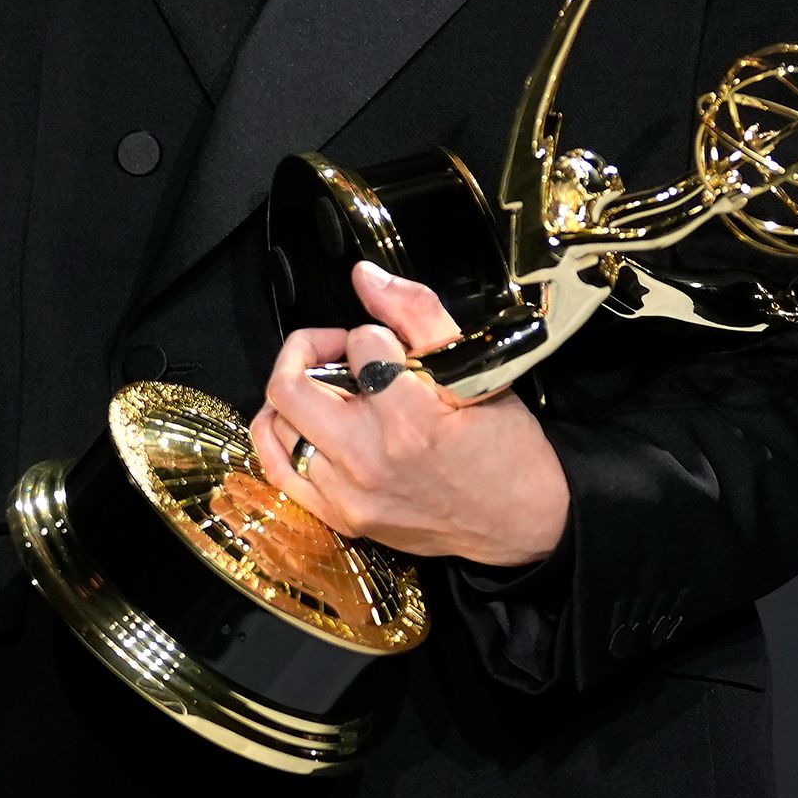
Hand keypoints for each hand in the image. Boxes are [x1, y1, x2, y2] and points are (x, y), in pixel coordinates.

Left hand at [249, 260, 569, 567]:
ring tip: (329, 390)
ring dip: (297, 394)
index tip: (396, 349)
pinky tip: (302, 422)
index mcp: (409, 418)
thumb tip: (364, 275)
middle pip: (290, 386)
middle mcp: (368, 459)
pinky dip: (279, 437)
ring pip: (277, 426)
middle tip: (337, 351)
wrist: (520, 521)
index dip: (375, 334)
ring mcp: (349, 495)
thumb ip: (416, 314)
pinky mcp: (341, 518)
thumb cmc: (503, 445)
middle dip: (307, 349)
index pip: (359, 344)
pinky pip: (277, 470)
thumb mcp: (475, 368)